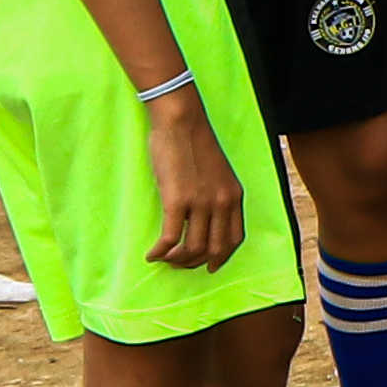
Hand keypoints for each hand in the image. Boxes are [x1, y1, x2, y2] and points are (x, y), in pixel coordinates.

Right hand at [144, 89, 244, 271]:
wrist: (182, 122)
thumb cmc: (194, 143)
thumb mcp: (218, 172)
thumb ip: (216, 193)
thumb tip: (204, 216)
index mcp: (234, 196)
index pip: (235, 238)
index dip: (222, 256)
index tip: (210, 265)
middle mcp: (222, 202)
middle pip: (215, 248)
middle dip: (197, 262)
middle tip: (180, 265)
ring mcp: (201, 202)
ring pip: (193, 248)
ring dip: (178, 260)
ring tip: (165, 259)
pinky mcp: (177, 200)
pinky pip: (171, 238)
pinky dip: (160, 252)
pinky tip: (151, 255)